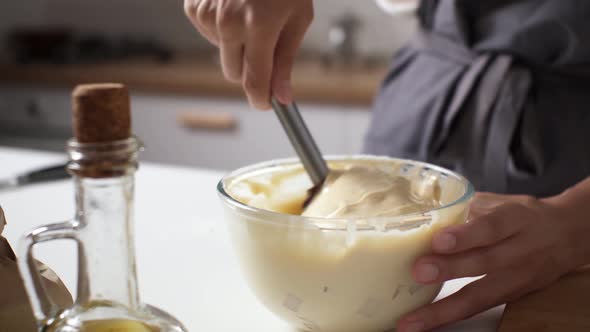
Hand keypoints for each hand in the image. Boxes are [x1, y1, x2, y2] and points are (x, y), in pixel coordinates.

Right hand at [184, 0, 313, 108]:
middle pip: (234, 73)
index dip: (260, 99)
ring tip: (251, 18)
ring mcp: (207, 14)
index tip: (266, 103)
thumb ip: (286, 61)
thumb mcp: (297, 18)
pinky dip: (221, 31)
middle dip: (251, 70)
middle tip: (265, 48)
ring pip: (221, 55)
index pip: (254, 81)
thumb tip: (282, 96)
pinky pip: (208, 36)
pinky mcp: (194, 7)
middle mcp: (228, 22)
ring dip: (236, 47)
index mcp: (259, 26)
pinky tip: (233, 10)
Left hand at [397, 192, 589, 331]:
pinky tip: (426, 322)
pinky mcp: (512, 297)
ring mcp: (518, 277)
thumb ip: (466, 206)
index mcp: (516, 219)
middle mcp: (520, 250)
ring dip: (444, 308)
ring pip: (481, 295)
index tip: (439, 240)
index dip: (466, 235)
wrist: (568, 235)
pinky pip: (478, 308)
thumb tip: (425, 211)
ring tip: (414, 318)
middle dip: (449, 269)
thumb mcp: (500, 202)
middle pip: (485, 262)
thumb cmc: (524, 215)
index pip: (491, 227)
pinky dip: (450, 316)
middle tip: (418, 271)